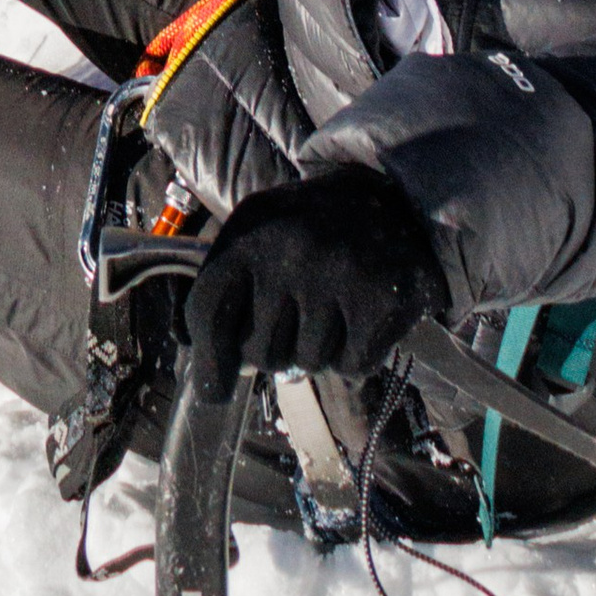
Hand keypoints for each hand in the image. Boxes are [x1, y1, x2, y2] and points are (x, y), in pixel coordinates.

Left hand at [182, 171, 448, 401]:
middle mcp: (289, 249)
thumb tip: (196, 355)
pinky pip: (351, 367)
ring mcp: (337, 273)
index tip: (215, 394)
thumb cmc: (317, 230)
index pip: (208, 310)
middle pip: (259, 352)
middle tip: (301, 317)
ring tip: (336, 307)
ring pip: (307, 364)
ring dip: (320, 350)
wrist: (400, 201)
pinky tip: (363, 317)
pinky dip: (357, 356)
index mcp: (251, 229)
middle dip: (278, 350)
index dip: (208, 361)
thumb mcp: (262, 233)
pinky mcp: (381, 298)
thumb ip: (227, 287)